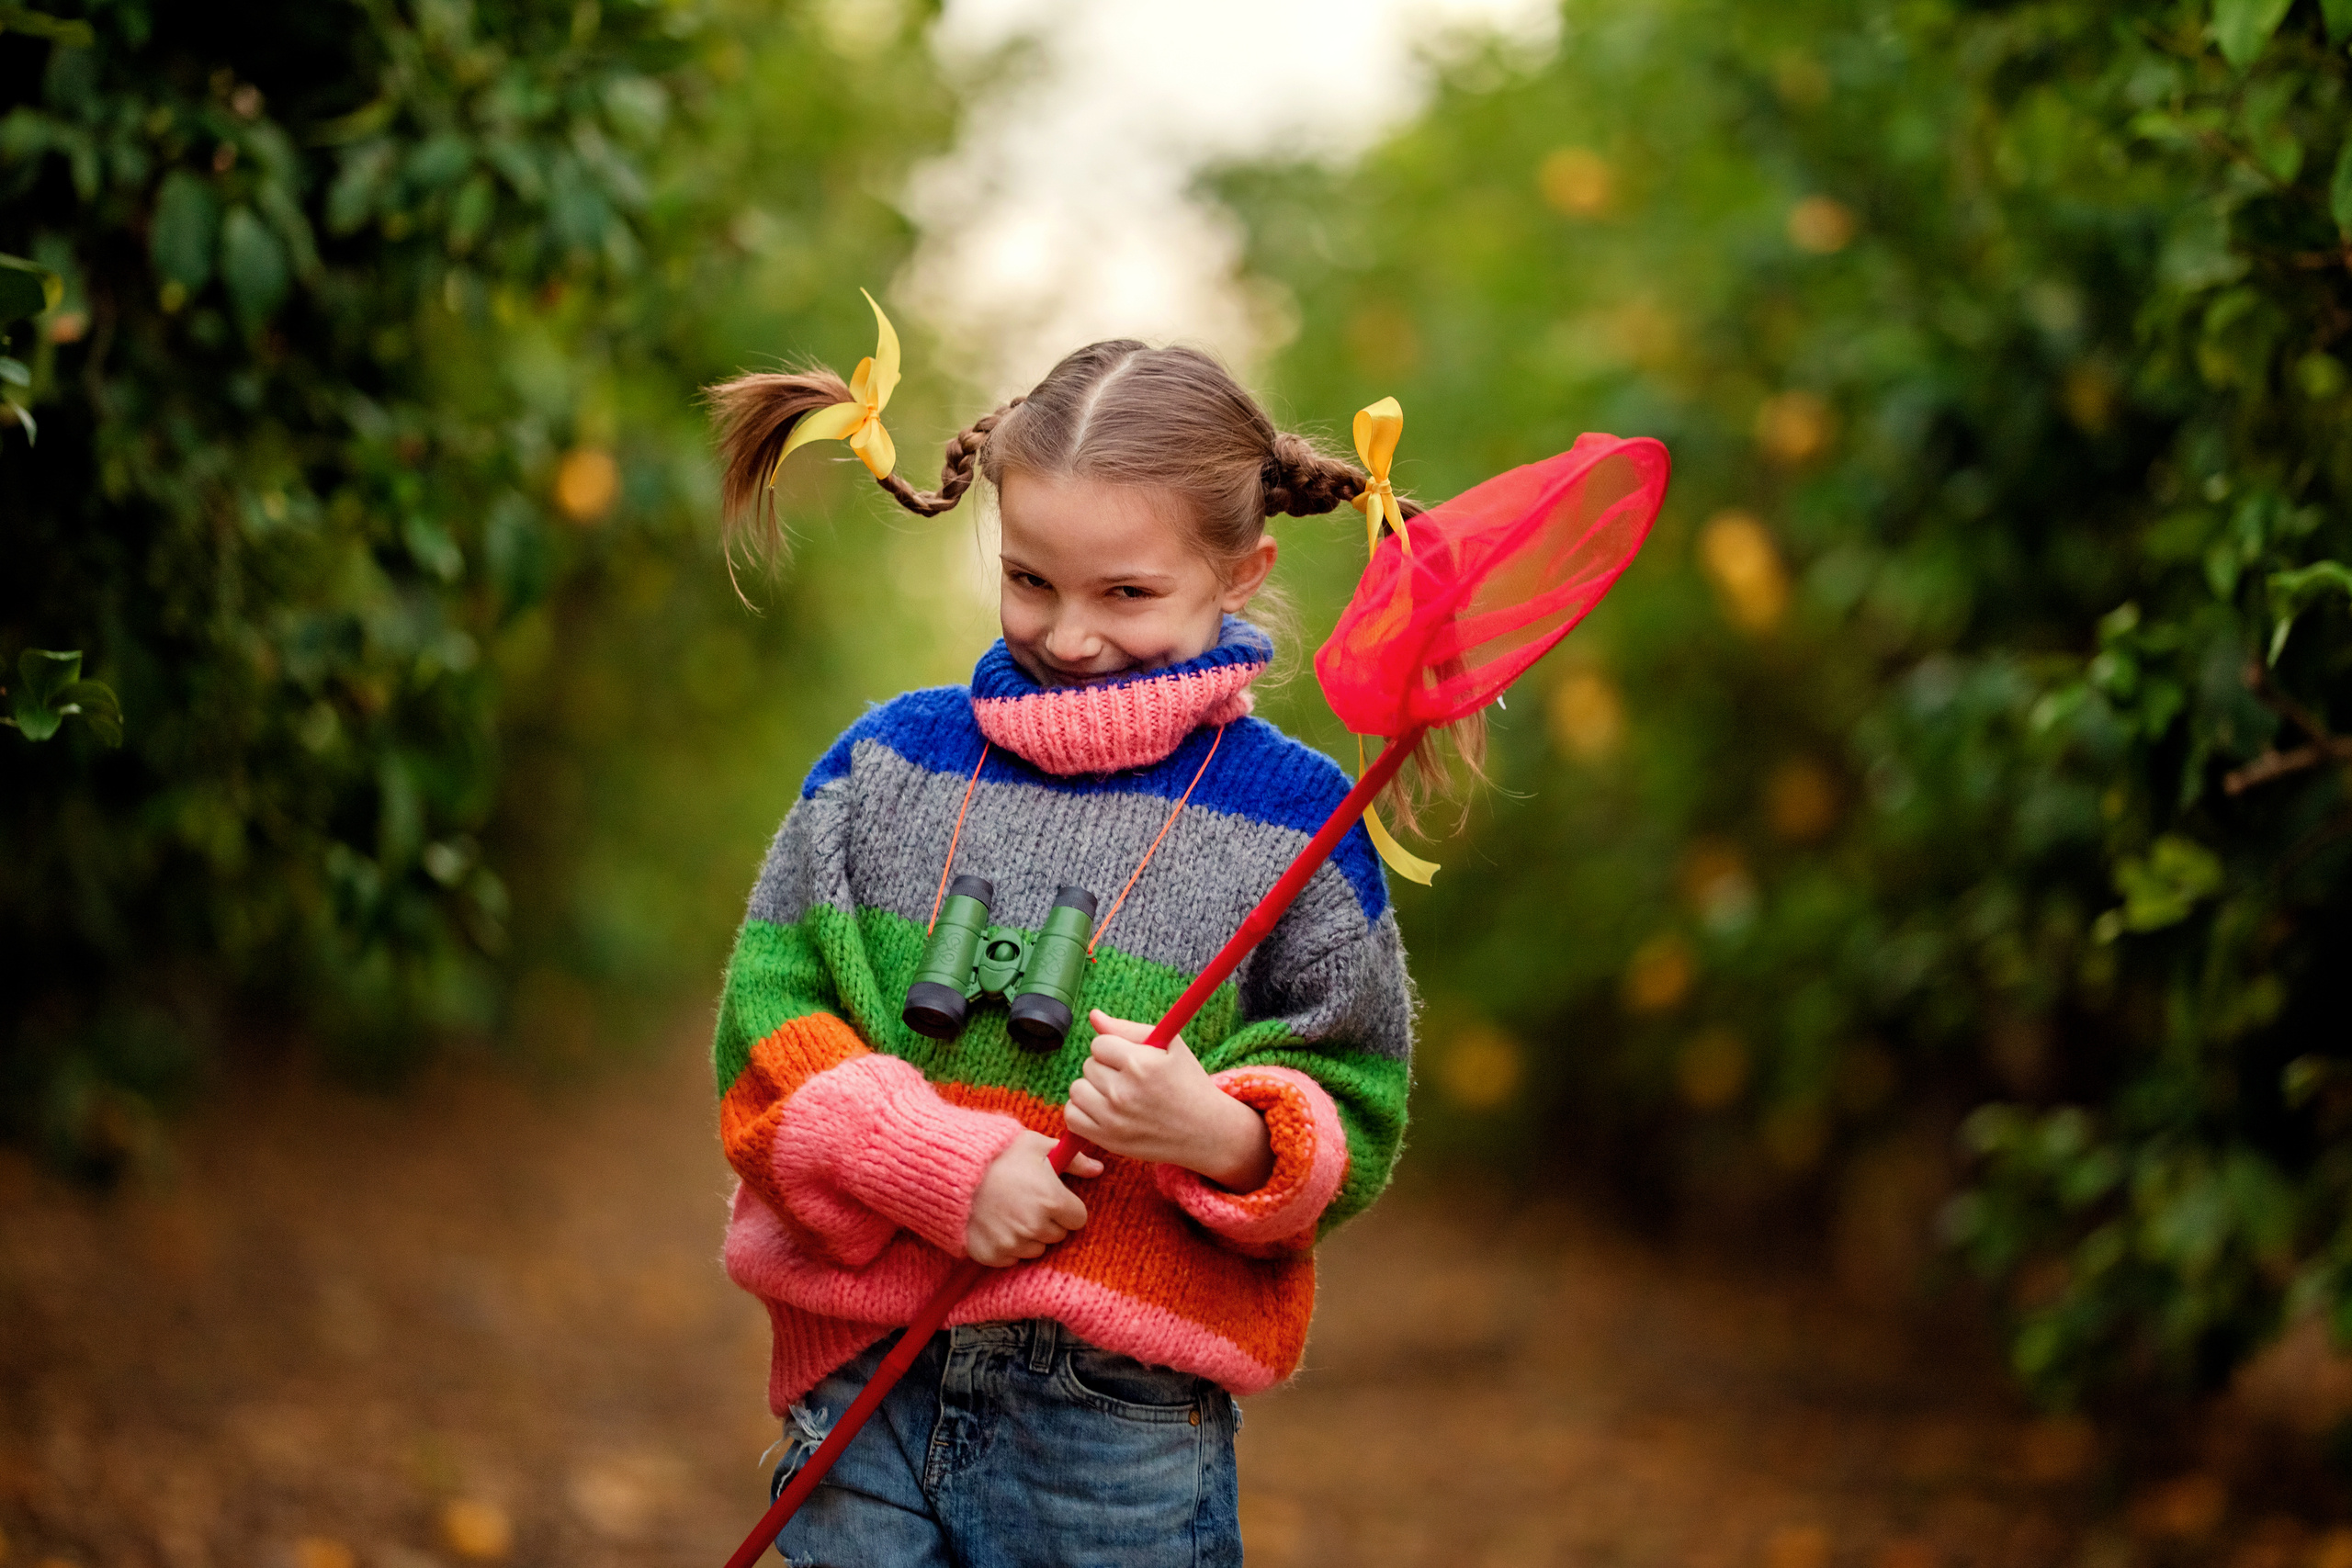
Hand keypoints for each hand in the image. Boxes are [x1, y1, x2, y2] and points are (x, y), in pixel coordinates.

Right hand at [965, 1131, 1099, 1266]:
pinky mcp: (991, 1255)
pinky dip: (1006, 1246)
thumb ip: (1073, 1161)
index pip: (1078, 1219)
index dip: (1067, 1207)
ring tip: (1009, 1211)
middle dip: (1048, 1221)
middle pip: (1057, 1235)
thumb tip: (1099, 1169)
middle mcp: (1035, 1227)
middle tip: (1027, 1201)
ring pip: (1035, 1249)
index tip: (1052, 1197)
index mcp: (1052, 1200)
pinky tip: (994, 1223)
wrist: (950, 1168)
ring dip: (1028, 1236)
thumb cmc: (997, 1152)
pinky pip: (1011, 1259)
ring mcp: (1012, 1244)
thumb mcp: (1037, 1146)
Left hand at [1065, 1010, 1274, 1191]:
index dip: (1114, 1049)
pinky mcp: (1107, 1140)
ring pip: (1077, 1089)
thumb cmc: (1190, 1085)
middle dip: (1106, 1068)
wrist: (1207, 1132)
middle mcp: (1122, 1092)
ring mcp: (1112, 1119)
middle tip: (1130, 1079)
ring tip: (1116, 1094)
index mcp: (1139, 1064)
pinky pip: (1072, 1117)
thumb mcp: (1171, 1047)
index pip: (1099, 1044)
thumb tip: (1094, 1016)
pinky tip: (1103, 1109)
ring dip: (1092, 1088)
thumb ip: (1128, 1029)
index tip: (1130, 1059)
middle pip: (1088, 1065)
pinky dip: (1082, 1111)